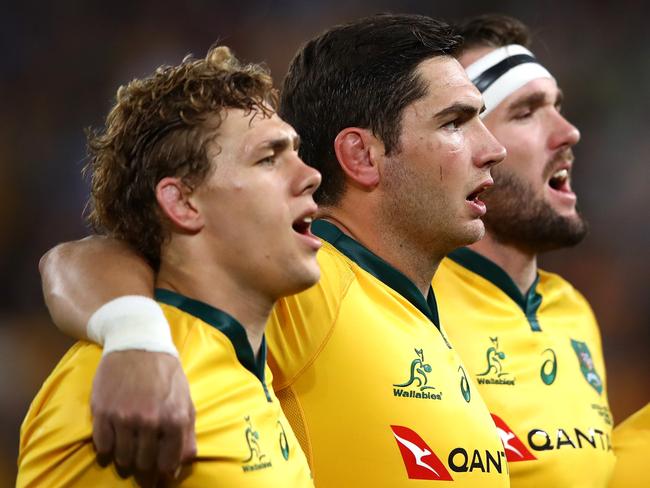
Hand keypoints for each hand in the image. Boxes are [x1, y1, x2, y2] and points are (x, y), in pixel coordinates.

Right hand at [90, 350, 196, 478]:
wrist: (137, 344)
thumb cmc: (166, 373)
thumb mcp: (185, 399)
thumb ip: (186, 433)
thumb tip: (181, 465)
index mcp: (174, 418)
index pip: (168, 463)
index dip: (164, 472)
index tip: (160, 473)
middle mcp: (149, 421)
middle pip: (144, 463)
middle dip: (144, 467)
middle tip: (143, 462)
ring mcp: (124, 417)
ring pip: (122, 458)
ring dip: (126, 459)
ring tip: (129, 450)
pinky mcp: (102, 412)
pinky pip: (103, 446)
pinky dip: (108, 449)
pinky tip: (114, 440)